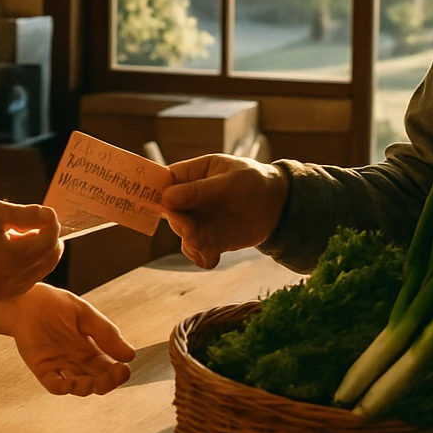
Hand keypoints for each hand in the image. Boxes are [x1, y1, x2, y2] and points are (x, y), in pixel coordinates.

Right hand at [0, 198, 63, 301]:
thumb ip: (23, 213)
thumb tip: (49, 215)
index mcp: (12, 257)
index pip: (50, 239)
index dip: (50, 221)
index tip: (40, 211)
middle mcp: (13, 280)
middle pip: (51, 256)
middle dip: (49, 236)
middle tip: (32, 221)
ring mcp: (7, 291)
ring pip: (42, 269)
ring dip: (40, 250)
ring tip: (18, 233)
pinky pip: (28, 280)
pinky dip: (30, 264)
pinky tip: (12, 250)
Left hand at [8, 283, 134, 395]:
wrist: (24, 299)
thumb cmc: (53, 303)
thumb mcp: (84, 313)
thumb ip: (104, 332)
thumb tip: (130, 354)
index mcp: (89, 347)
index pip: (109, 366)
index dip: (118, 372)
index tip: (125, 369)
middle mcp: (76, 359)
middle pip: (97, 379)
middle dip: (108, 382)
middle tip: (113, 377)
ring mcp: (60, 365)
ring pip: (78, 385)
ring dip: (88, 388)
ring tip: (93, 383)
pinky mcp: (42, 368)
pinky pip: (54, 384)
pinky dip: (64, 388)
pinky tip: (71, 383)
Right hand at [161, 154, 287, 268]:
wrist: (278, 203)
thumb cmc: (252, 180)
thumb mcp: (229, 180)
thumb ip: (199, 190)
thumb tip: (166, 198)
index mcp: (190, 175)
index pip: (163, 182)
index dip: (155, 193)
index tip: (158, 206)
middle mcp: (189, 199)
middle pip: (170, 212)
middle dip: (178, 223)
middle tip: (190, 229)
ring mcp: (198, 220)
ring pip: (182, 235)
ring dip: (190, 243)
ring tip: (205, 246)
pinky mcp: (210, 239)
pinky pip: (197, 252)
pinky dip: (202, 257)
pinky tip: (212, 257)